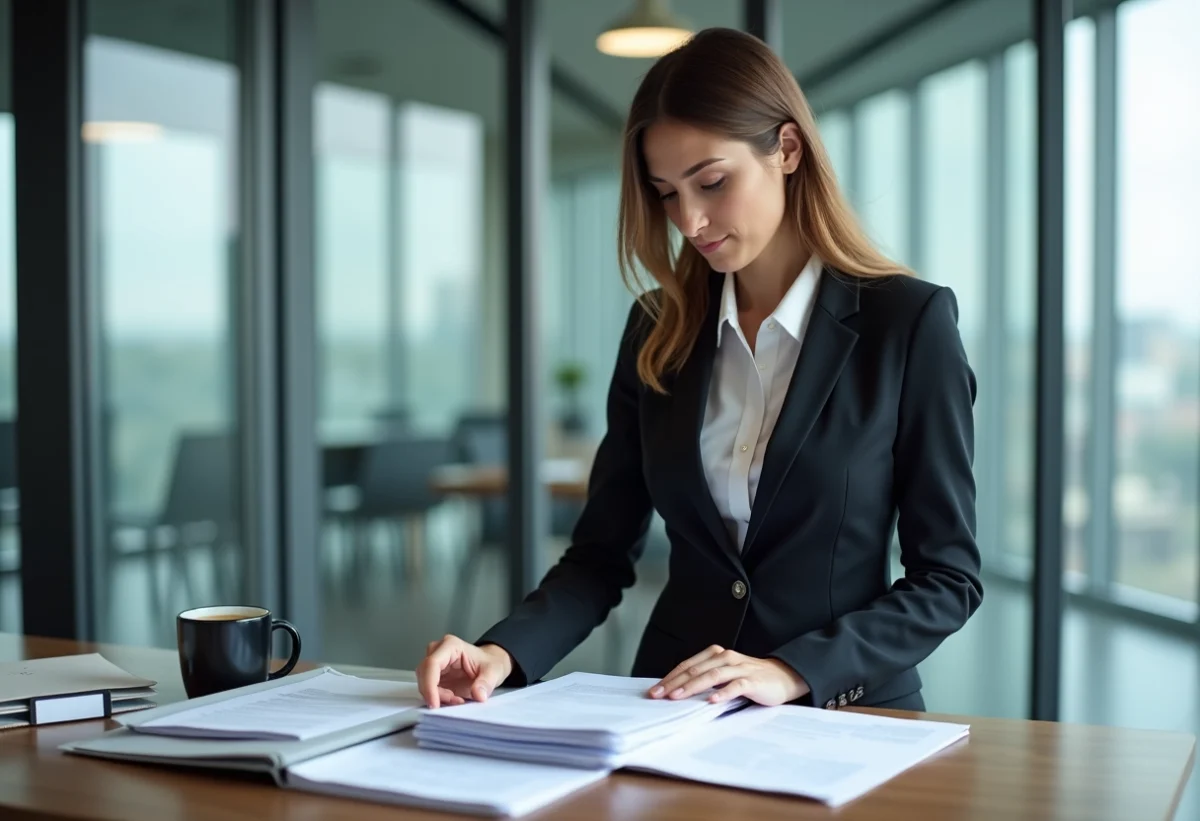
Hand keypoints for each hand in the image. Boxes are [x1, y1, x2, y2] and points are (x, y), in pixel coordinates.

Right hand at [417, 635, 513, 708]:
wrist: (492, 663)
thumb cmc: (491, 663)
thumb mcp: (494, 672)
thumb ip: (486, 683)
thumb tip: (479, 696)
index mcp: (451, 645)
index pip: (432, 664)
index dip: (429, 685)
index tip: (434, 704)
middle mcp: (438, 651)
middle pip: (424, 674)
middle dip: (435, 693)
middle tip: (455, 702)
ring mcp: (434, 663)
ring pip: (424, 682)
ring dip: (437, 696)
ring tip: (457, 699)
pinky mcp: (434, 674)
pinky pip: (429, 688)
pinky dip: (438, 697)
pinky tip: (453, 699)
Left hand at [648, 645, 809, 705]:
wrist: (783, 676)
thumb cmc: (749, 677)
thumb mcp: (724, 674)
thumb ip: (705, 678)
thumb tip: (677, 690)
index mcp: (716, 655)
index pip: (687, 665)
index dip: (669, 677)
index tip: (654, 690)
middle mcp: (726, 658)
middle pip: (695, 670)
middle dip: (674, 683)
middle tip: (657, 695)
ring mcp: (739, 668)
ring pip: (712, 676)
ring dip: (692, 687)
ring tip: (676, 697)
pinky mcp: (753, 681)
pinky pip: (736, 686)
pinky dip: (722, 693)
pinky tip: (711, 701)